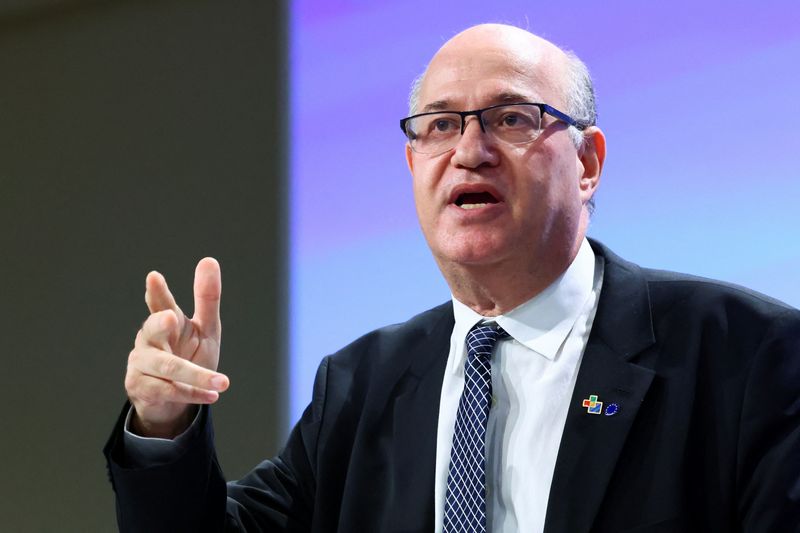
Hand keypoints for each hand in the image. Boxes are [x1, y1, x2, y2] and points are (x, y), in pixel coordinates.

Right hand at [125, 258, 228, 437]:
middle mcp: (149, 339)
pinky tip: (213, 395)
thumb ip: (207, 298)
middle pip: (154, 331)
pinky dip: (193, 394)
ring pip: (168, 367)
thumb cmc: (189, 355)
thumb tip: (209, 260)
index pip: (160, 303)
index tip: (154, 277)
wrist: (173, 401)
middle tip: (171, 318)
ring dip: (197, 376)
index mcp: (167, 321)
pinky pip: (168, 391)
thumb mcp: (205, 328)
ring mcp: (141, 364)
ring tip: (223, 382)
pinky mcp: (140, 388)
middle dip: (160, 325)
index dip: (157, 292)